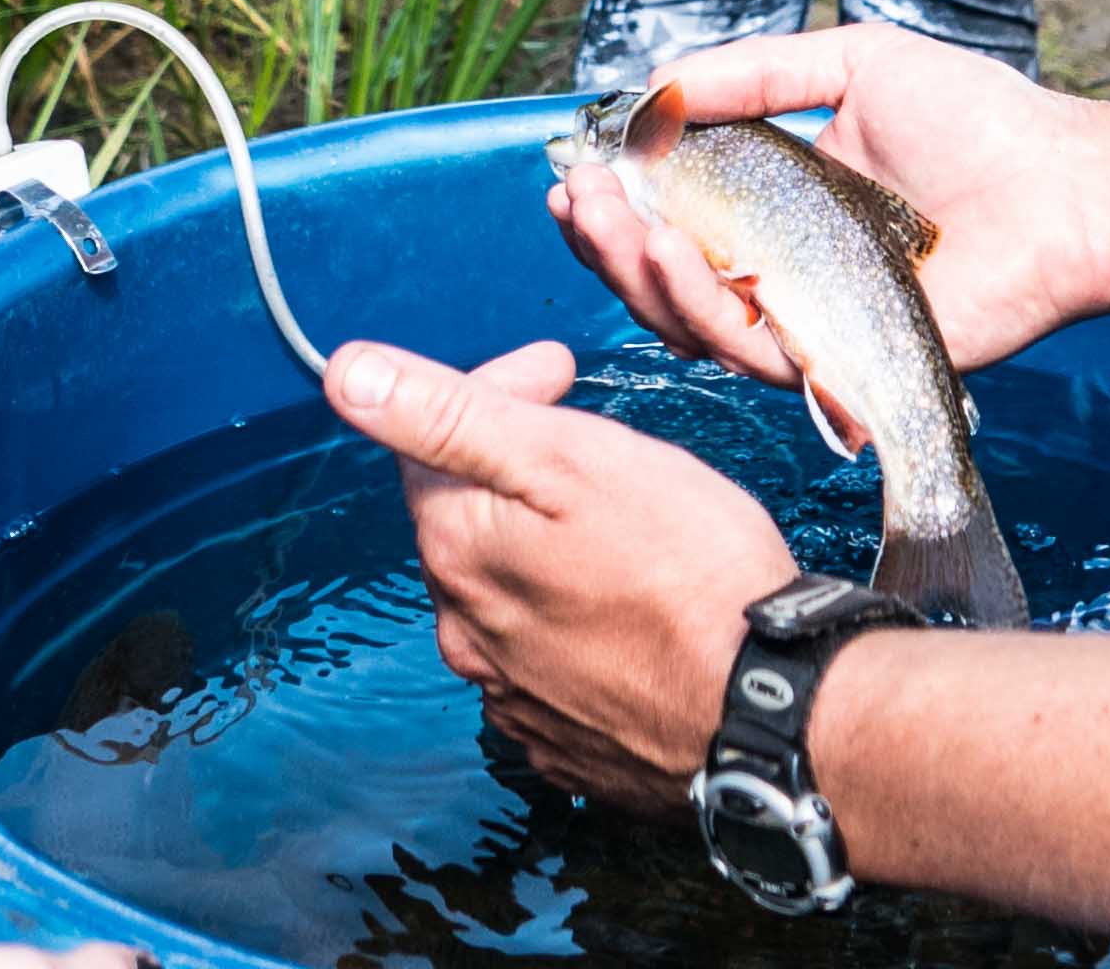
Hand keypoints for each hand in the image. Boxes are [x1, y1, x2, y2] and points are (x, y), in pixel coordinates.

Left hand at [328, 337, 794, 807]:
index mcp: (457, 550)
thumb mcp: (571, 459)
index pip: (428, 444)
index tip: (560, 370)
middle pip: (465, 522)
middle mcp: (464, 630)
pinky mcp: (561, 740)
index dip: (495, 390)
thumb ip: (451, 416)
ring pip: (504, 595)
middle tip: (593, 440)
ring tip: (619, 526)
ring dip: (542, 551)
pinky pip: (542, 661)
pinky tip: (626, 609)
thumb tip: (345, 374)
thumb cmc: (686, 570)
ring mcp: (511, 695)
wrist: (765, 709)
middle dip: (515, 469)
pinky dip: (571, 621)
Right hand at [549, 26, 1109, 382]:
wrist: (1064, 185)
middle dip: (606, 242)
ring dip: (635, 273)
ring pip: (692, 321)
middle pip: (666, 278)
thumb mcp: (853, 63)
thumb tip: (657, 84)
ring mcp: (808, 320)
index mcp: (781, 207)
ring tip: (606, 217)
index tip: (574, 169)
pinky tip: (668, 249)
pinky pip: (750, 349)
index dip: (619, 202)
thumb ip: (755, 73)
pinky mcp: (838, 360)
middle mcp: (785, 270)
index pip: (676, 217)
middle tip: (575, 197)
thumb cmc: (977, 121)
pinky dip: (700, 304)